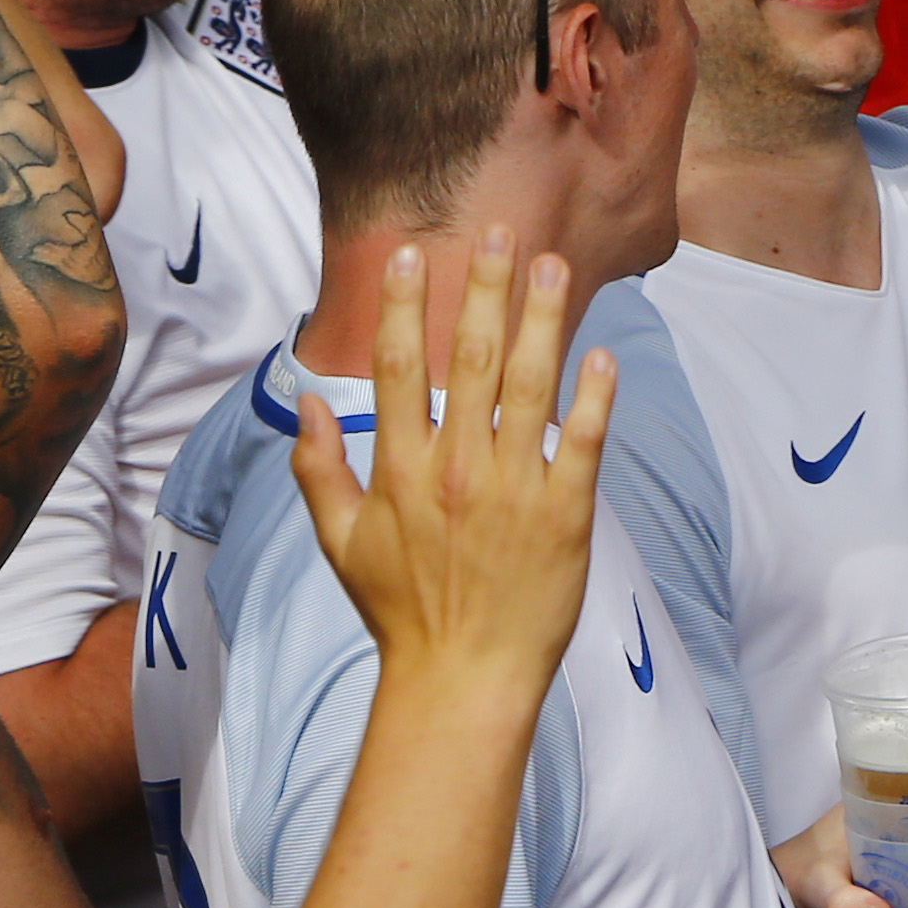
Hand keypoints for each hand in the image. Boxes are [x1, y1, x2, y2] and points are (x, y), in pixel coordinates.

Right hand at [291, 229, 614, 706]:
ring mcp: (513, 488)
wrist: (461, 677)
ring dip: (543, 320)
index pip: (395, 368)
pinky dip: (594, 397)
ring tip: (555, 265)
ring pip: (530, 386)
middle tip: (502, 231)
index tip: (411, 253)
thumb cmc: (399, 611)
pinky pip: (583, 442)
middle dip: (485, 289)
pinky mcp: (565, 513)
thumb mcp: (338, 543)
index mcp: (399, 470)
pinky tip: (602, 353)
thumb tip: (306, 405)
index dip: (401, 305)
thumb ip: (317, 470)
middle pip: (469, 359)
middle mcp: (455, 469)